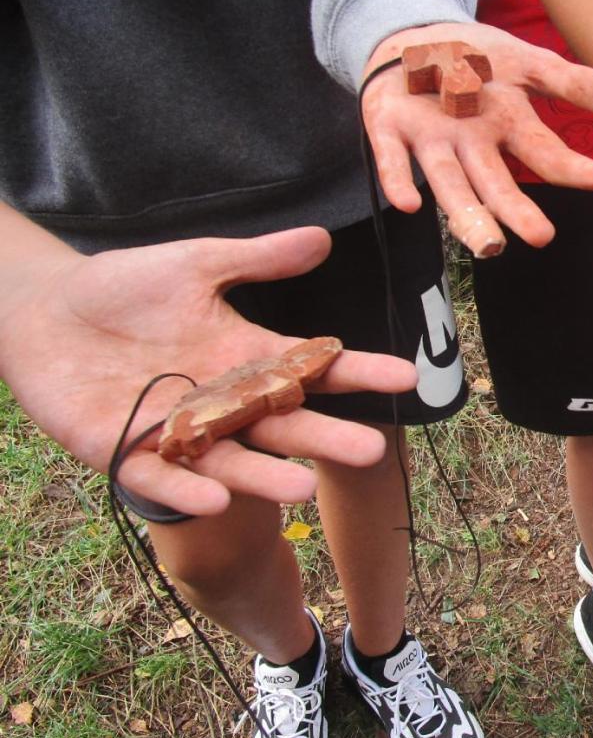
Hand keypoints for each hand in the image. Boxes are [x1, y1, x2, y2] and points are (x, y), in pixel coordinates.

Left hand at [0, 228, 416, 516]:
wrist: (42, 309)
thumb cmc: (122, 286)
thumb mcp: (196, 264)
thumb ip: (258, 260)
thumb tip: (322, 238)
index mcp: (244, 356)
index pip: (312, 369)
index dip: (357, 373)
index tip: (405, 377)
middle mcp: (222, 400)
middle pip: (281, 425)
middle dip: (325, 438)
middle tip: (370, 451)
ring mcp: (176, 429)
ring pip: (228, 460)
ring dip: (263, 478)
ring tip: (302, 489)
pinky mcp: (123, 448)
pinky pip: (158, 476)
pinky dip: (186, 488)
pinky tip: (213, 500)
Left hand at [361, 22, 592, 250]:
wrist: (408, 42)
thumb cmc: (471, 58)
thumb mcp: (527, 60)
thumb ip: (573, 83)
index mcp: (507, 127)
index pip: (545, 154)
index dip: (575, 168)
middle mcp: (471, 143)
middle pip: (496, 182)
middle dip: (517, 211)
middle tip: (541, 237)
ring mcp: (429, 138)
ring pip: (449, 181)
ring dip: (467, 213)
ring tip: (487, 245)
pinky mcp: (387, 127)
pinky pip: (390, 157)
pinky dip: (398, 180)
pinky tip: (408, 205)